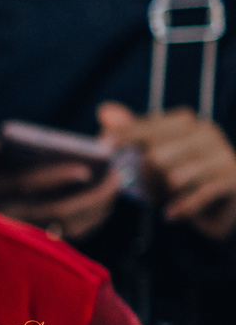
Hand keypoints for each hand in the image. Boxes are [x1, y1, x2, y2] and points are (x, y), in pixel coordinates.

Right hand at [0, 158, 122, 239]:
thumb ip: (12, 152)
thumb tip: (49, 144)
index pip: (25, 184)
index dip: (56, 176)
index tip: (85, 170)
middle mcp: (5, 217)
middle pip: (57, 211)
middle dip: (92, 194)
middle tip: (115, 176)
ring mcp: (23, 236)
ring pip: (70, 227)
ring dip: (99, 207)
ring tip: (114, 185)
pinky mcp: (39, 248)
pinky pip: (72, 236)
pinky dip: (93, 219)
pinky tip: (105, 203)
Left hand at [102, 102, 235, 235]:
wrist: (221, 206)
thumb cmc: (179, 179)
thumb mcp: (152, 156)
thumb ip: (131, 135)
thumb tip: (104, 110)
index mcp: (186, 123)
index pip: (149, 126)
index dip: (125, 135)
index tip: (102, 144)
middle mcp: (206, 133)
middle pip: (157, 154)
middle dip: (141, 178)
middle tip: (139, 192)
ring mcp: (222, 154)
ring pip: (175, 177)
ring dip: (161, 195)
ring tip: (159, 200)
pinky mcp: (233, 178)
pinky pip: (199, 194)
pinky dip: (182, 207)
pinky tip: (171, 214)